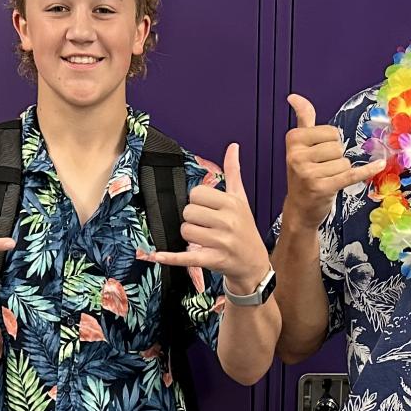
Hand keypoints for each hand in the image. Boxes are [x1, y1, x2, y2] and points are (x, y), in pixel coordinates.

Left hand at [140, 142, 269, 292]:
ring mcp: (220, 242)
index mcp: (231, 204)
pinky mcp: (213, 259)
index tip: (207, 209)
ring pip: (185, 231)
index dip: (197, 201)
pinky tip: (157, 255)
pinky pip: (186, 256)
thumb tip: (233, 147)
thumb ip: (234, 172)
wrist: (254, 263)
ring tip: (204, 239)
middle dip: (192, 219)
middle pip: (188, 212)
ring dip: (189, 236)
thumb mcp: (241, 199)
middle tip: (205, 226)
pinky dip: (171, 257)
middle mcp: (227, 222)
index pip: (196, 194)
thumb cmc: (246, 229)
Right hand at [282, 94, 384, 230]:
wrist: (299, 209)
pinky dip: (367, 171)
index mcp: (293, 139)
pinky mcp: (322, 188)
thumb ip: (303, 119)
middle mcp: (297, 156)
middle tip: (322, 169)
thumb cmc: (303, 174)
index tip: (318, 154)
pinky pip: (351, 175)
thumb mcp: (299, 145)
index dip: (331, 142)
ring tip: (326, 179)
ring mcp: (309, 173)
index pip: (331, 132)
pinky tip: (379, 165)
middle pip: (338, 147)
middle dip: (336, 158)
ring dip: (340, 172)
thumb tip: (294, 97)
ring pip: (344, 163)